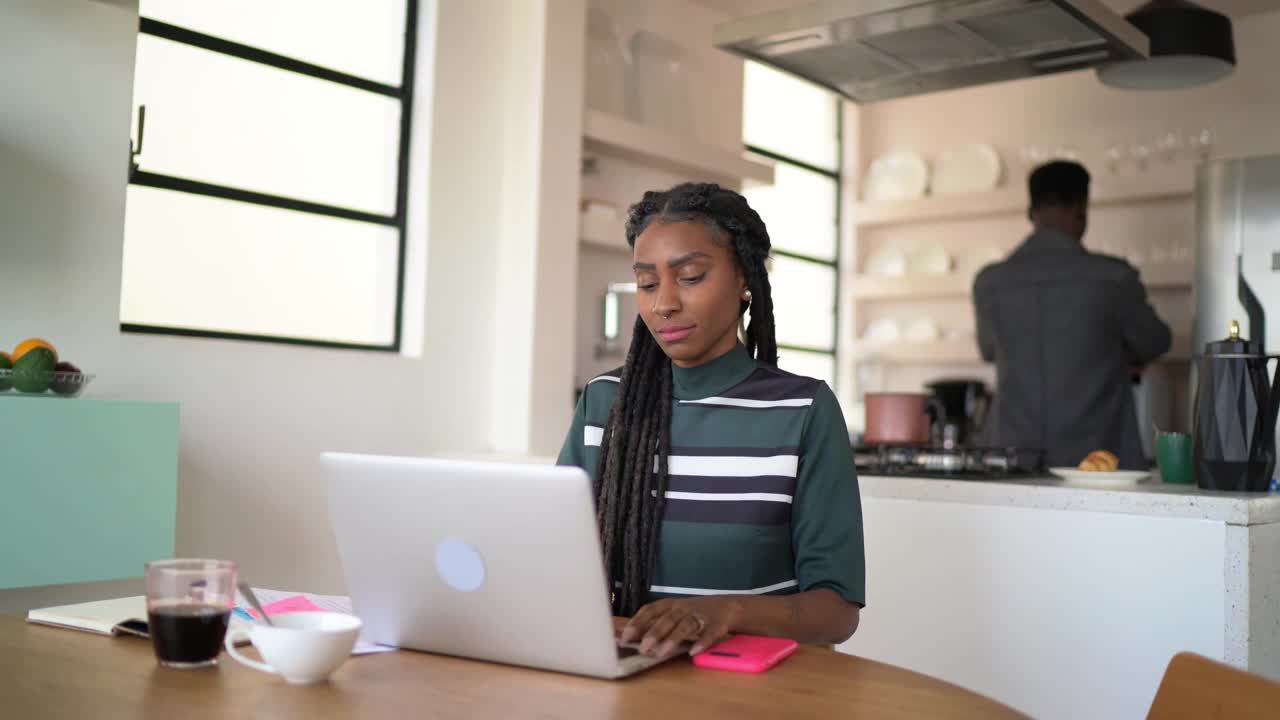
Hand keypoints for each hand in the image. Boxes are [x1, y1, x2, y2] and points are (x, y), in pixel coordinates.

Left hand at [619, 596, 740, 656]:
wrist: (726, 607)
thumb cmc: (691, 612)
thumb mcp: (671, 613)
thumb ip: (651, 623)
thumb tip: (621, 635)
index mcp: (669, 604)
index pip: (650, 610)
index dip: (637, 622)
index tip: (624, 637)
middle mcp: (683, 608)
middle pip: (667, 618)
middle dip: (654, 633)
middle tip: (643, 648)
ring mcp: (700, 616)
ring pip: (685, 626)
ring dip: (673, 639)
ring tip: (662, 652)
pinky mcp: (716, 625)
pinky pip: (709, 634)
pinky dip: (702, 642)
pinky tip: (693, 652)